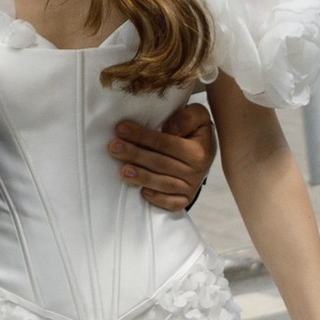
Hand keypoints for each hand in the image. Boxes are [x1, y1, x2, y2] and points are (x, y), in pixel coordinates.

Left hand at [107, 97, 214, 212]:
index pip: (166, 143)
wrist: (205, 153)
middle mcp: (196, 171)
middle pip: (161, 163)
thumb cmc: (194, 132)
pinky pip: (172, 204)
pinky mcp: (185, 199)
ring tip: (123, 171)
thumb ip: (187, 117)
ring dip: (142, 177)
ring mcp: (190, 187)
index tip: (121, 128)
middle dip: (135, 154)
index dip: (143, 136)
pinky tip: (143, 192)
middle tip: (114, 147)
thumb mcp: (198, 116)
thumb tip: (170, 129)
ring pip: (164, 184)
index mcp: (198, 150)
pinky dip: (158, 199)